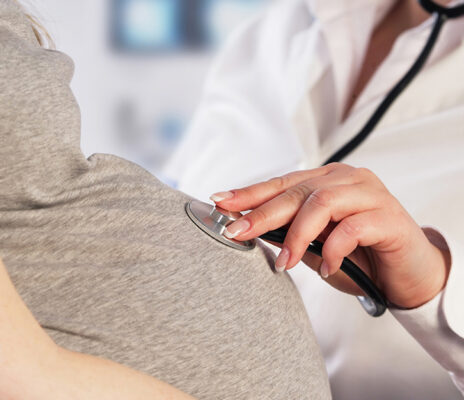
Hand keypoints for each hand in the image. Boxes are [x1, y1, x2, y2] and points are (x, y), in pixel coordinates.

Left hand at [211, 163, 450, 308]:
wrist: (408, 275)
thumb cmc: (359, 258)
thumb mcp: (315, 246)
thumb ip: (288, 234)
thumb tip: (247, 230)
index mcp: (326, 180)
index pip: (281, 183)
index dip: (249, 193)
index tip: (220, 202)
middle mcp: (346, 179)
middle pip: (296, 191)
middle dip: (261, 213)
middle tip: (236, 232)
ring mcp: (369, 194)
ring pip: (321, 203)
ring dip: (296, 236)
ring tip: (284, 263)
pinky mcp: (388, 216)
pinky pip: (352, 228)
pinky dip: (333, 251)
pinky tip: (327, 269)